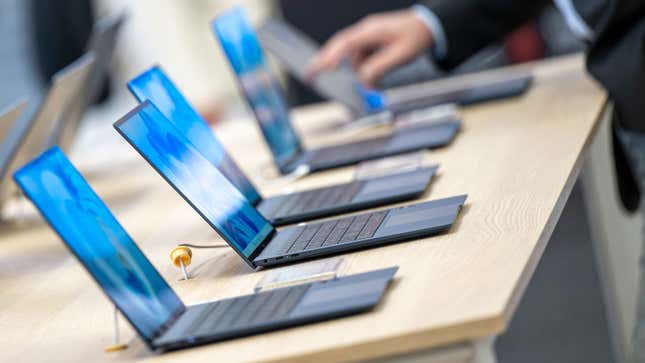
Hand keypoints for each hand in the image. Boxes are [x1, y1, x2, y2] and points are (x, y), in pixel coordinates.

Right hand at [306, 9, 433, 86]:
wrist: (431, 24)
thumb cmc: (417, 36)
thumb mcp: (400, 55)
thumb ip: (379, 68)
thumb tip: (363, 81)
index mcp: (371, 31)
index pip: (344, 44)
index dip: (330, 57)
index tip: (319, 69)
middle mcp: (366, 30)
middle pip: (339, 46)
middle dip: (324, 60)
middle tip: (310, 74)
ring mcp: (368, 35)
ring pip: (352, 55)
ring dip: (356, 68)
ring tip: (370, 80)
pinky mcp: (372, 40)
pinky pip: (361, 55)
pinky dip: (363, 65)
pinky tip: (374, 72)